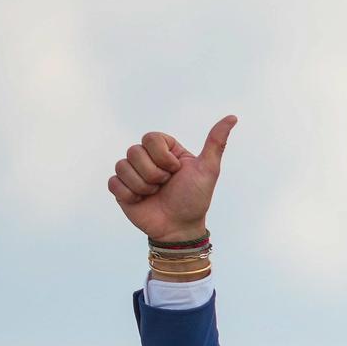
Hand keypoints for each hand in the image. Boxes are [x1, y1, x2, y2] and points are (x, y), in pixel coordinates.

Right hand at [109, 116, 236, 243]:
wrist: (180, 228)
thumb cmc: (195, 199)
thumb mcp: (208, 170)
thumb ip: (216, 143)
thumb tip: (232, 117)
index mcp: (165, 150)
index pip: (150, 138)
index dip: (162, 157)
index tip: (176, 171)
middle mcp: (146, 158)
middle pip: (134, 151)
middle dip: (154, 174)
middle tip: (166, 185)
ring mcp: (132, 172)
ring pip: (123, 166)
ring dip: (143, 186)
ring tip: (155, 194)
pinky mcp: (120, 188)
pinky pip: (114, 183)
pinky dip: (130, 194)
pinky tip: (142, 201)